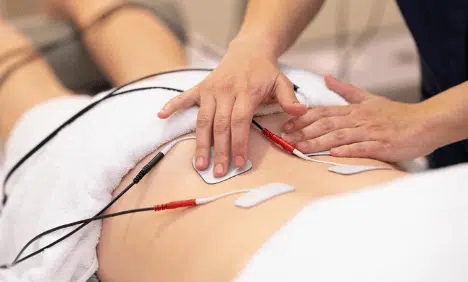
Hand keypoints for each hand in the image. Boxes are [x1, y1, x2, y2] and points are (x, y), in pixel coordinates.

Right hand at [158, 40, 306, 176]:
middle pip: (220, 125)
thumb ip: (289, 98)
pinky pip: (184, 97)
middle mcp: (226, 91)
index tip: (239, 163)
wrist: (249, 50)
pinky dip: (172, 106)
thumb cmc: (265, 71)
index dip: (238, 143)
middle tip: (219, 172)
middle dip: (219, 151)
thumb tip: (301, 112)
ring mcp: (211, 89)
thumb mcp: (281, 82)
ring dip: (200, 142)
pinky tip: (161, 116)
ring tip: (199, 164)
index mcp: (246, 91)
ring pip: (202, 119)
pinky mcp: (201, 87)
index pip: (239, 121)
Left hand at [281, 75, 436, 162]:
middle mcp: (359, 119)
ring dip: (318, 142)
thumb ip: (346, 90)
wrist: (425, 122)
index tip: (287, 125)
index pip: (323, 112)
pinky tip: (333, 154)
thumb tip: (327, 78)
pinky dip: (347, 150)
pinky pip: (362, 147)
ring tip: (300, 149)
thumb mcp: (369, 98)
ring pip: (339, 136)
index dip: (303, 118)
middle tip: (286, 138)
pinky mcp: (382, 145)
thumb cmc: (396, 113)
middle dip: (304, 131)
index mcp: (354, 109)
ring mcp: (370, 132)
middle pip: (327, 124)